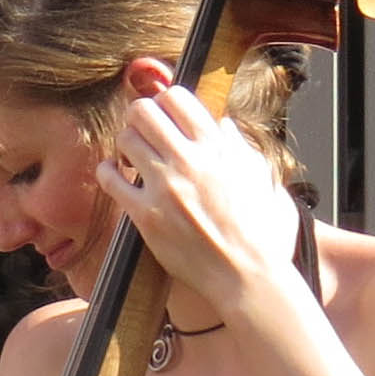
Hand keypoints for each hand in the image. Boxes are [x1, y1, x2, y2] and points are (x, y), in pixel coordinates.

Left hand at [98, 69, 293, 302]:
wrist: (248, 278)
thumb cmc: (263, 235)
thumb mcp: (265, 181)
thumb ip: (243, 149)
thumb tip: (224, 125)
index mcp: (217, 148)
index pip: (176, 97)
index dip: (166, 103)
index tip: (166, 118)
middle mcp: (189, 160)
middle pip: (143, 110)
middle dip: (140, 118)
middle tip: (145, 134)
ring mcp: (165, 187)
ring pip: (125, 139)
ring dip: (127, 144)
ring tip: (134, 159)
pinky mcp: (146, 215)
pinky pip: (110, 178)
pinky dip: (109, 171)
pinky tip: (116, 176)